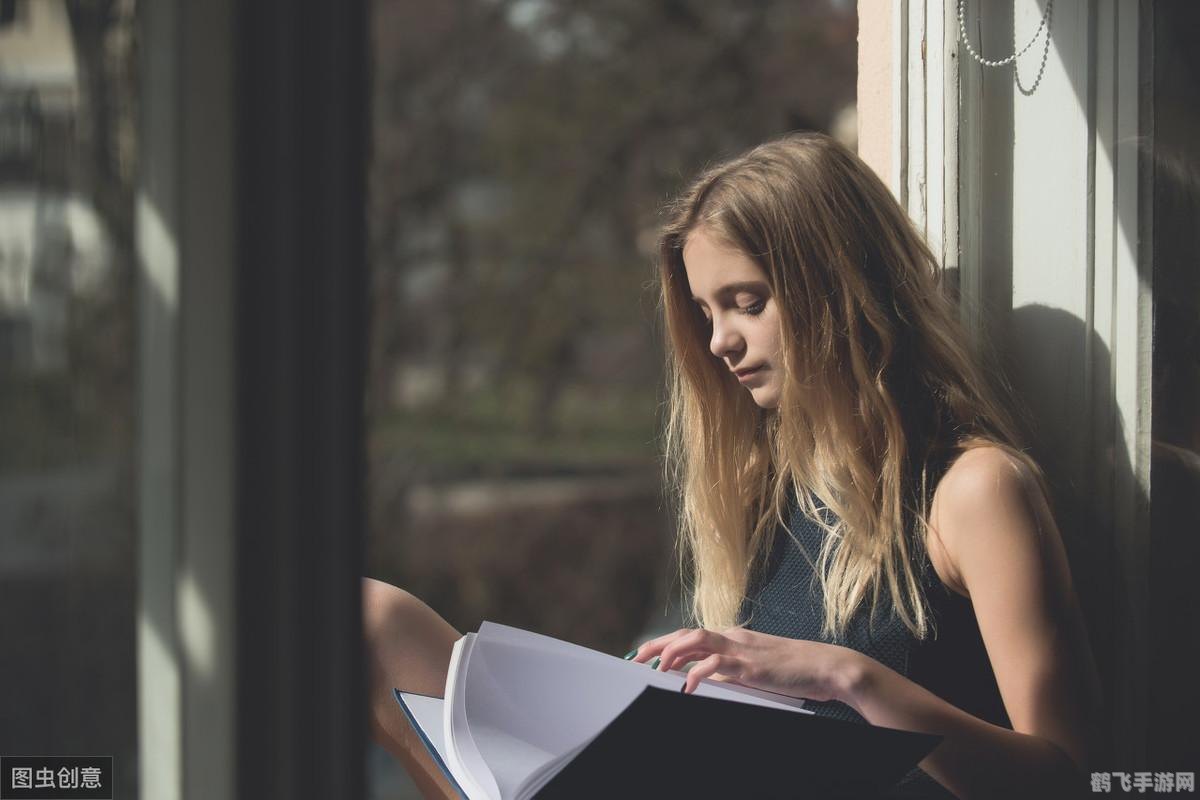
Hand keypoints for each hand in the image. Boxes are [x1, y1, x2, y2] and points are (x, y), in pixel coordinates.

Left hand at [631, 627, 865, 700]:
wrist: (829, 666)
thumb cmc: (797, 670)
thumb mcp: (757, 669)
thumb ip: (732, 671)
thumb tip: (706, 679)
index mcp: (734, 638)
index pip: (691, 635)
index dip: (665, 643)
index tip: (645, 654)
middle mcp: (734, 638)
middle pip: (685, 634)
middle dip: (657, 645)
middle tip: (635, 657)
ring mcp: (742, 650)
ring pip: (695, 640)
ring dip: (670, 652)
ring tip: (653, 668)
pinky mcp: (751, 666)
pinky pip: (715, 665)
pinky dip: (696, 674)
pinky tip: (685, 687)